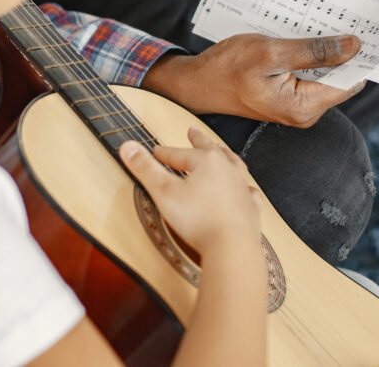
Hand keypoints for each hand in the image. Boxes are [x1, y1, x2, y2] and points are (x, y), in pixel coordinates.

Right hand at [118, 128, 261, 254]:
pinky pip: (250, 191)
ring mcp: (242, 187)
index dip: (163, 153)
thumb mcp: (163, 191)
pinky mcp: (251, 207)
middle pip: (210, 149)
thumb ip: (144, 168)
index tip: (154, 152)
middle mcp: (227, 169)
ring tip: (221, 150)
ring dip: (225, 155)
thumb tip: (127, 146)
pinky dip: (246, 187)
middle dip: (198, 140)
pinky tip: (246, 187)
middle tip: (192, 131)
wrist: (232, 246)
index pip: (178, 154)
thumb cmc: (198, 221)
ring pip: (234, 164)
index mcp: (206, 161)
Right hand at [142, 33, 364, 127]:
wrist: (197, 83)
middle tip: (342, 17)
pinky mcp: (289, 97)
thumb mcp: (271, 53)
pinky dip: (308, 55)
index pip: (350, 80)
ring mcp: (298, 106)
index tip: (369, 28)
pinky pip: (309, 74)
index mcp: (304, 107)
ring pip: (324, 74)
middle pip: (339, 77)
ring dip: (322, 51)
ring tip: (317, 24)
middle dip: (341, 50)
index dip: (360, 55)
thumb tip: (354, 46)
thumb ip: (314, 52)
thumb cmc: (227, 68)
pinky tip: (300, 38)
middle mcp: (306, 112)